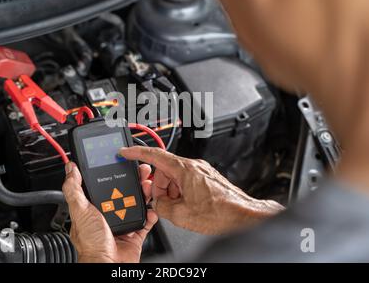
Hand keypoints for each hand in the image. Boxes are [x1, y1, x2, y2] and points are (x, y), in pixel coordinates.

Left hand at [62, 162, 157, 262]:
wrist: (108, 264)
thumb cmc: (91, 243)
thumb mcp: (80, 211)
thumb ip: (74, 189)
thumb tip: (70, 169)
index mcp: (93, 207)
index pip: (105, 184)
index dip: (114, 172)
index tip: (122, 162)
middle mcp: (108, 213)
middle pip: (124, 191)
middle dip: (134, 180)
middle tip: (141, 172)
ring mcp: (122, 222)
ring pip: (137, 202)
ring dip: (145, 193)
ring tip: (148, 187)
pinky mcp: (135, 232)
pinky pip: (146, 220)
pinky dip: (151, 214)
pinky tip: (151, 208)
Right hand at [120, 147, 283, 234]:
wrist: (243, 216)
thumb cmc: (220, 213)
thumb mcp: (181, 214)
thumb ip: (161, 206)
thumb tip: (157, 203)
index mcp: (184, 169)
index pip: (154, 155)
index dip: (136, 152)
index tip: (125, 151)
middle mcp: (194, 166)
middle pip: (164, 170)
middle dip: (159, 187)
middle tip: (163, 203)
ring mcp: (202, 172)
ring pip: (175, 178)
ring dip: (171, 192)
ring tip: (180, 208)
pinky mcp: (207, 179)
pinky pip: (186, 182)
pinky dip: (181, 193)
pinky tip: (187, 207)